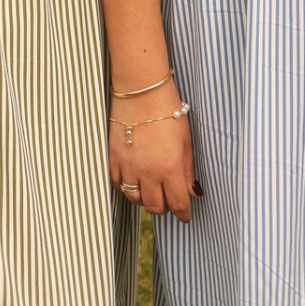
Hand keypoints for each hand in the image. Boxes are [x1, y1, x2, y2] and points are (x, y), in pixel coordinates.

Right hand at [108, 81, 198, 220]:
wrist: (141, 90)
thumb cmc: (167, 110)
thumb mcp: (185, 140)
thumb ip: (187, 169)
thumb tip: (191, 192)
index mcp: (170, 168)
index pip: (177, 204)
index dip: (183, 214)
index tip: (185, 215)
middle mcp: (148, 172)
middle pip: (154, 206)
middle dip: (164, 207)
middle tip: (168, 199)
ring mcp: (127, 165)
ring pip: (133, 198)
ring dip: (144, 198)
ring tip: (150, 189)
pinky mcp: (112, 156)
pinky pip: (116, 183)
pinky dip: (124, 186)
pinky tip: (132, 179)